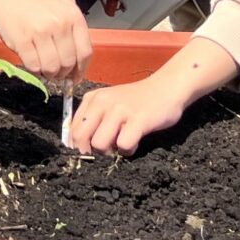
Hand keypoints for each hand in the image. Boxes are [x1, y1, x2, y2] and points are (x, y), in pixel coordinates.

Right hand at [0, 0, 91, 83]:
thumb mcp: (60, 7)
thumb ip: (71, 32)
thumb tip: (76, 66)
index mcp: (73, 16)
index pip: (85, 53)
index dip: (80, 70)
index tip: (74, 77)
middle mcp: (60, 23)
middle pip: (68, 63)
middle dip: (61, 73)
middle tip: (53, 73)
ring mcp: (41, 31)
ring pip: (52, 68)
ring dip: (47, 73)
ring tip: (41, 66)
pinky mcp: (22, 39)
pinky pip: (33, 66)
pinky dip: (33, 69)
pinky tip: (30, 60)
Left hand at [70, 73, 193, 155]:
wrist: (166, 88)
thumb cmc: (136, 101)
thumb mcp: (109, 103)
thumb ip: (93, 119)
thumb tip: (78, 145)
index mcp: (92, 98)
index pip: (72, 128)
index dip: (79, 144)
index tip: (91, 149)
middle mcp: (102, 102)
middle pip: (81, 138)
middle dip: (92, 150)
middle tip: (108, 149)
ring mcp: (120, 110)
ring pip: (99, 143)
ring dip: (111, 151)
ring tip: (123, 142)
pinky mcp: (138, 119)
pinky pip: (123, 145)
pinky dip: (129, 150)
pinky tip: (135, 141)